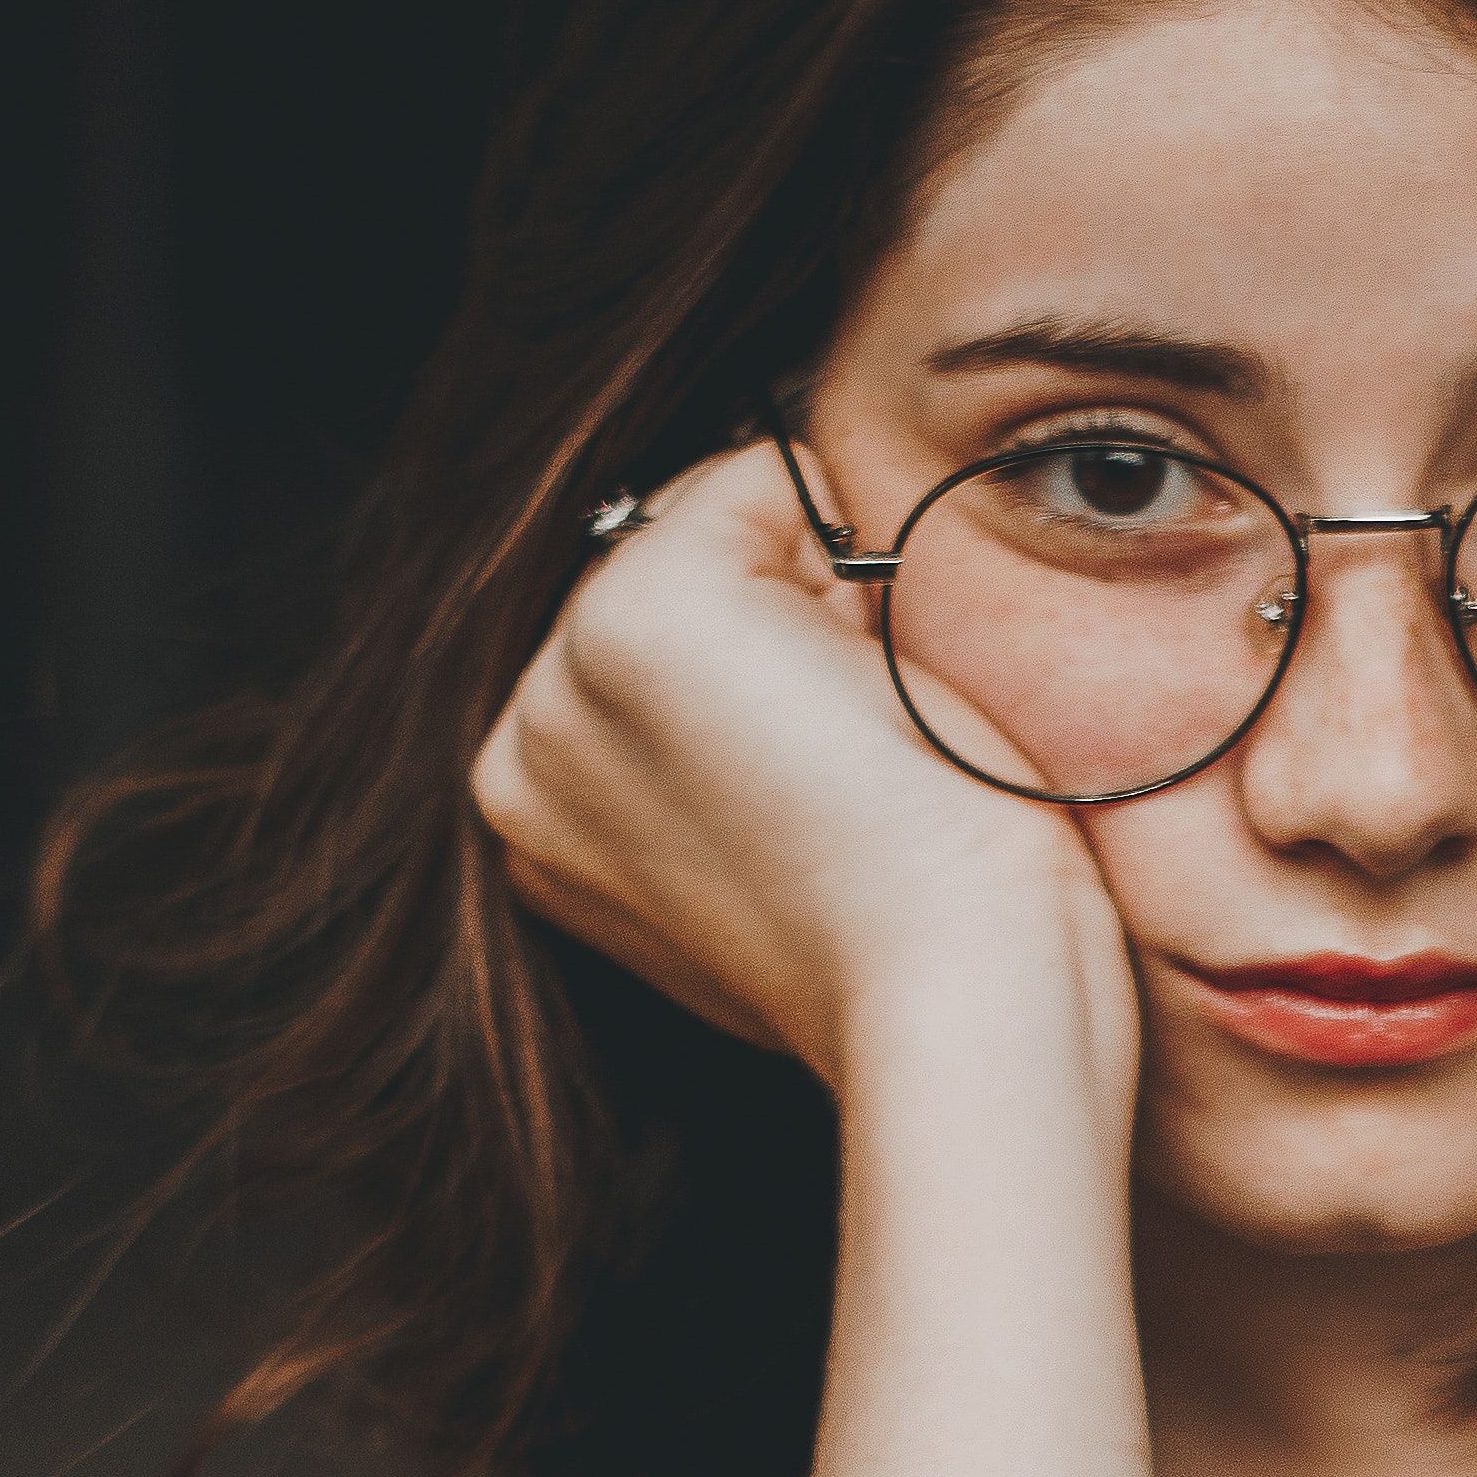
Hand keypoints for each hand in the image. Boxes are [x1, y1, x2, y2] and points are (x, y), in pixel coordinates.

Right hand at [468, 438, 1139, 1120]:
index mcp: (540, 820)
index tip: (819, 803)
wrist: (956, 997)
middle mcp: (520, 752)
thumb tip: (776, 642)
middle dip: (780, 632)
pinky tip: (860, 687)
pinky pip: (762, 478)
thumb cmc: (914, 938)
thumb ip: (717, 750)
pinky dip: (845, 548)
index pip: (652, 647)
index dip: (772, 683)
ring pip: (712, 527)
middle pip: (666, 570)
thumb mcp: (769, 843)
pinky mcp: (639, 618)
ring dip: (813, 604)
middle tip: (843, 775)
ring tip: (848, 744)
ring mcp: (561, 680)